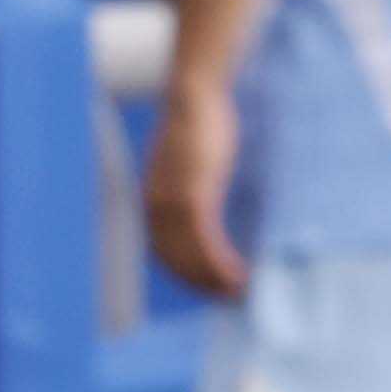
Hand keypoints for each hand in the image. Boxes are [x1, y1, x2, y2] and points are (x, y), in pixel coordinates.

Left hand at [141, 76, 248, 304]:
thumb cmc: (197, 123)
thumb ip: (191, 187)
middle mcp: (155, 205)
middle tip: (228, 299)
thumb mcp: (188, 163)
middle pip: (174, 260)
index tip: (207, 288)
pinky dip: (221, 263)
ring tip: (238, 292)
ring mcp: (172, 200)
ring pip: (191, 256)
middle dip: (201, 284)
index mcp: (151, 200)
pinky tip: (239, 273)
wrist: (193, 92)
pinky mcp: (194, 192)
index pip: (162, 251)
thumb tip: (204, 208)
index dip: (185, 275)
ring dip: (214, 280)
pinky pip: (206, 241)